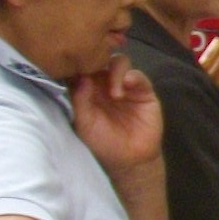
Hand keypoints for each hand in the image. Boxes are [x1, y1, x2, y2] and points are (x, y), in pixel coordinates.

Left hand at [71, 56, 164, 175]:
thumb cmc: (103, 143)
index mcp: (87, 90)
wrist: (130, 160)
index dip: (78, 64)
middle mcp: (104, 84)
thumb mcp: (84, 124)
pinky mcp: (143, 90)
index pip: (81, 68)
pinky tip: (127, 88)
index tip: (75, 66)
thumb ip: (80, 100)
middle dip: (97, 62)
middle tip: (94, 73)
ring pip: (119, 62)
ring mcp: (124, 85)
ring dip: (115, 71)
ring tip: (114, 94)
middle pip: (100, 60)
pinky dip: (132, 77)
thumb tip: (80, 76)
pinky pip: (138, 75)